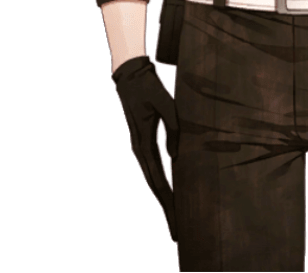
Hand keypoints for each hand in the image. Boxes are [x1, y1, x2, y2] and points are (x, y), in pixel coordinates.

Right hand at [111, 55, 179, 241]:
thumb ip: (174, 128)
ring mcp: (139, 148)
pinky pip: (152, 169)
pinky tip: (168, 192)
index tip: (176, 220)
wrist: (130, 75)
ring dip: (163, 199)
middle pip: (154, 186)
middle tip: (177, 232)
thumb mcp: (165, 104)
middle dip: (166, 209)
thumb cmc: (147, 87)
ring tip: (174, 217)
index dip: (168, 202)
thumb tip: (177, 156)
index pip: (158, 180)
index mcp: (143, 144)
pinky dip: (160, 183)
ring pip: (152, 180)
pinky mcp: (142, 143)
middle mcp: (139, 151)